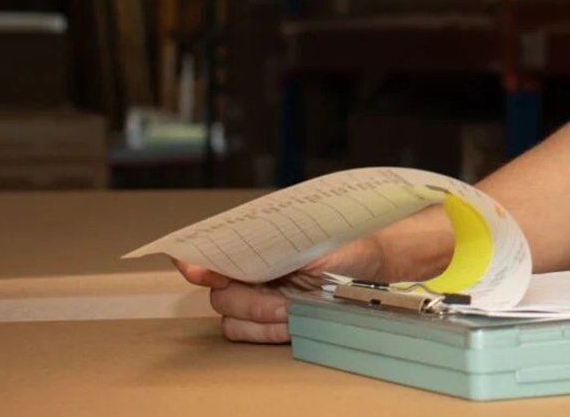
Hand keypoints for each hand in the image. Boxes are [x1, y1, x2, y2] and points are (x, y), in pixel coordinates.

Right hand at [174, 235, 384, 343]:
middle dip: (248, 302)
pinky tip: (291, 326)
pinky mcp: (266, 318)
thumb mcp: (316, 236)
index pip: (212, 248)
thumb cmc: (344, 242)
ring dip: (259, 320)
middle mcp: (248, 267)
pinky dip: (266, 333)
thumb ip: (282, 243)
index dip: (198, 261)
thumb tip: (254, 246)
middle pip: (219, 292)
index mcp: (254, 240)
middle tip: (281, 304)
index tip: (200, 271)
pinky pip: (246, 333)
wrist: (371, 265)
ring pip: (230, 317)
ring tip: (291, 313)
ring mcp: (255, 294)